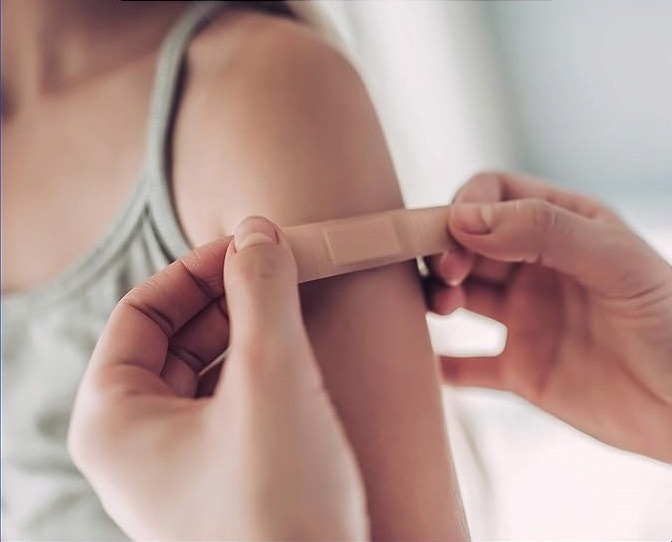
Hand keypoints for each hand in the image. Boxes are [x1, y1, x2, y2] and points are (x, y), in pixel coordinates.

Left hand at [68, 217, 366, 540]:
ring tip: (294, 302)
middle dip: (226, 295)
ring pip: (204, 367)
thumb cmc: (281, 504)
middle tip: (280, 267)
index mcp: (112, 419)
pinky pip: (228, 399)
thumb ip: (263, 294)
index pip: (141, 311)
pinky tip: (296, 352)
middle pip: (172, 337)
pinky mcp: (218, 475)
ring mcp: (176, 463)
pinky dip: (259, 365)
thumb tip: (259, 231)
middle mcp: (134, 443)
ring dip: (248, 327)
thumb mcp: (271, 380)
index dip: (196, 268)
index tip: (251, 244)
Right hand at [428, 171, 671, 462]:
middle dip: (444, 251)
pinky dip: (444, 366)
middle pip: (467, 244)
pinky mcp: (522, 371)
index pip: (494, 195)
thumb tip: (466, 217)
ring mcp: (527, 320)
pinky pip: (470, 366)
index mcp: (563, 227)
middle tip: (446, 275)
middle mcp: (537, 269)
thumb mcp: (617, 263)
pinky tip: (428, 364)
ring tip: (441, 308)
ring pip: (460, 296)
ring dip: (436, 296)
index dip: (465, 207)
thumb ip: (544, 231)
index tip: (453, 232)